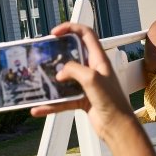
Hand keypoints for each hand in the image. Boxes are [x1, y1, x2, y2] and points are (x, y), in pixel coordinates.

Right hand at [31, 23, 135, 139]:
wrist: (117, 127)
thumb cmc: (112, 101)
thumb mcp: (92, 78)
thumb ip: (74, 69)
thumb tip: (60, 73)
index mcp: (99, 59)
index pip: (86, 34)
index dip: (70, 28)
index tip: (54, 33)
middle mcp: (93, 69)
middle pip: (73, 55)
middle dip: (56, 54)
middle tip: (42, 56)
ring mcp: (87, 85)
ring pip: (65, 78)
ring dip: (51, 81)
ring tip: (37, 81)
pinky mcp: (82, 99)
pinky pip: (63, 99)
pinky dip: (51, 104)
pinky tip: (39, 109)